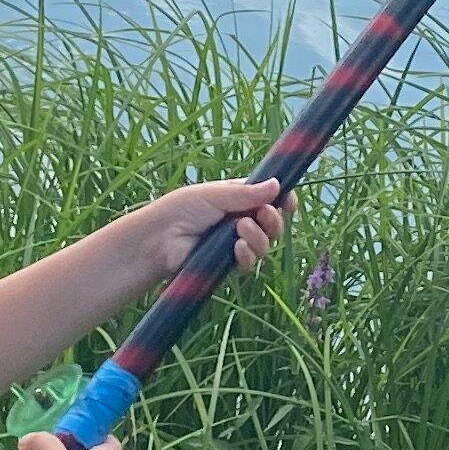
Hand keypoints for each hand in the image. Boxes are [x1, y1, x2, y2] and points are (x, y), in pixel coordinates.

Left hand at [135, 176, 289, 282]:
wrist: (159, 239)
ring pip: (265, 244)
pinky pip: (250, 262)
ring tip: (240, 230)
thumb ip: (247, 193)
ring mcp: (235, 244)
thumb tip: (278, 185)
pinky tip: (237, 248)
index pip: (268, 199)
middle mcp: (240, 221)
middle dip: (273, 219)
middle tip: (263, 214)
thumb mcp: (215, 194)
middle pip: (272, 223)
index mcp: (237, 198)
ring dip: (259, 237)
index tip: (290, 201)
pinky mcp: (228, 264)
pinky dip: (248, 255)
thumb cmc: (181, 209)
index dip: (282, 200)